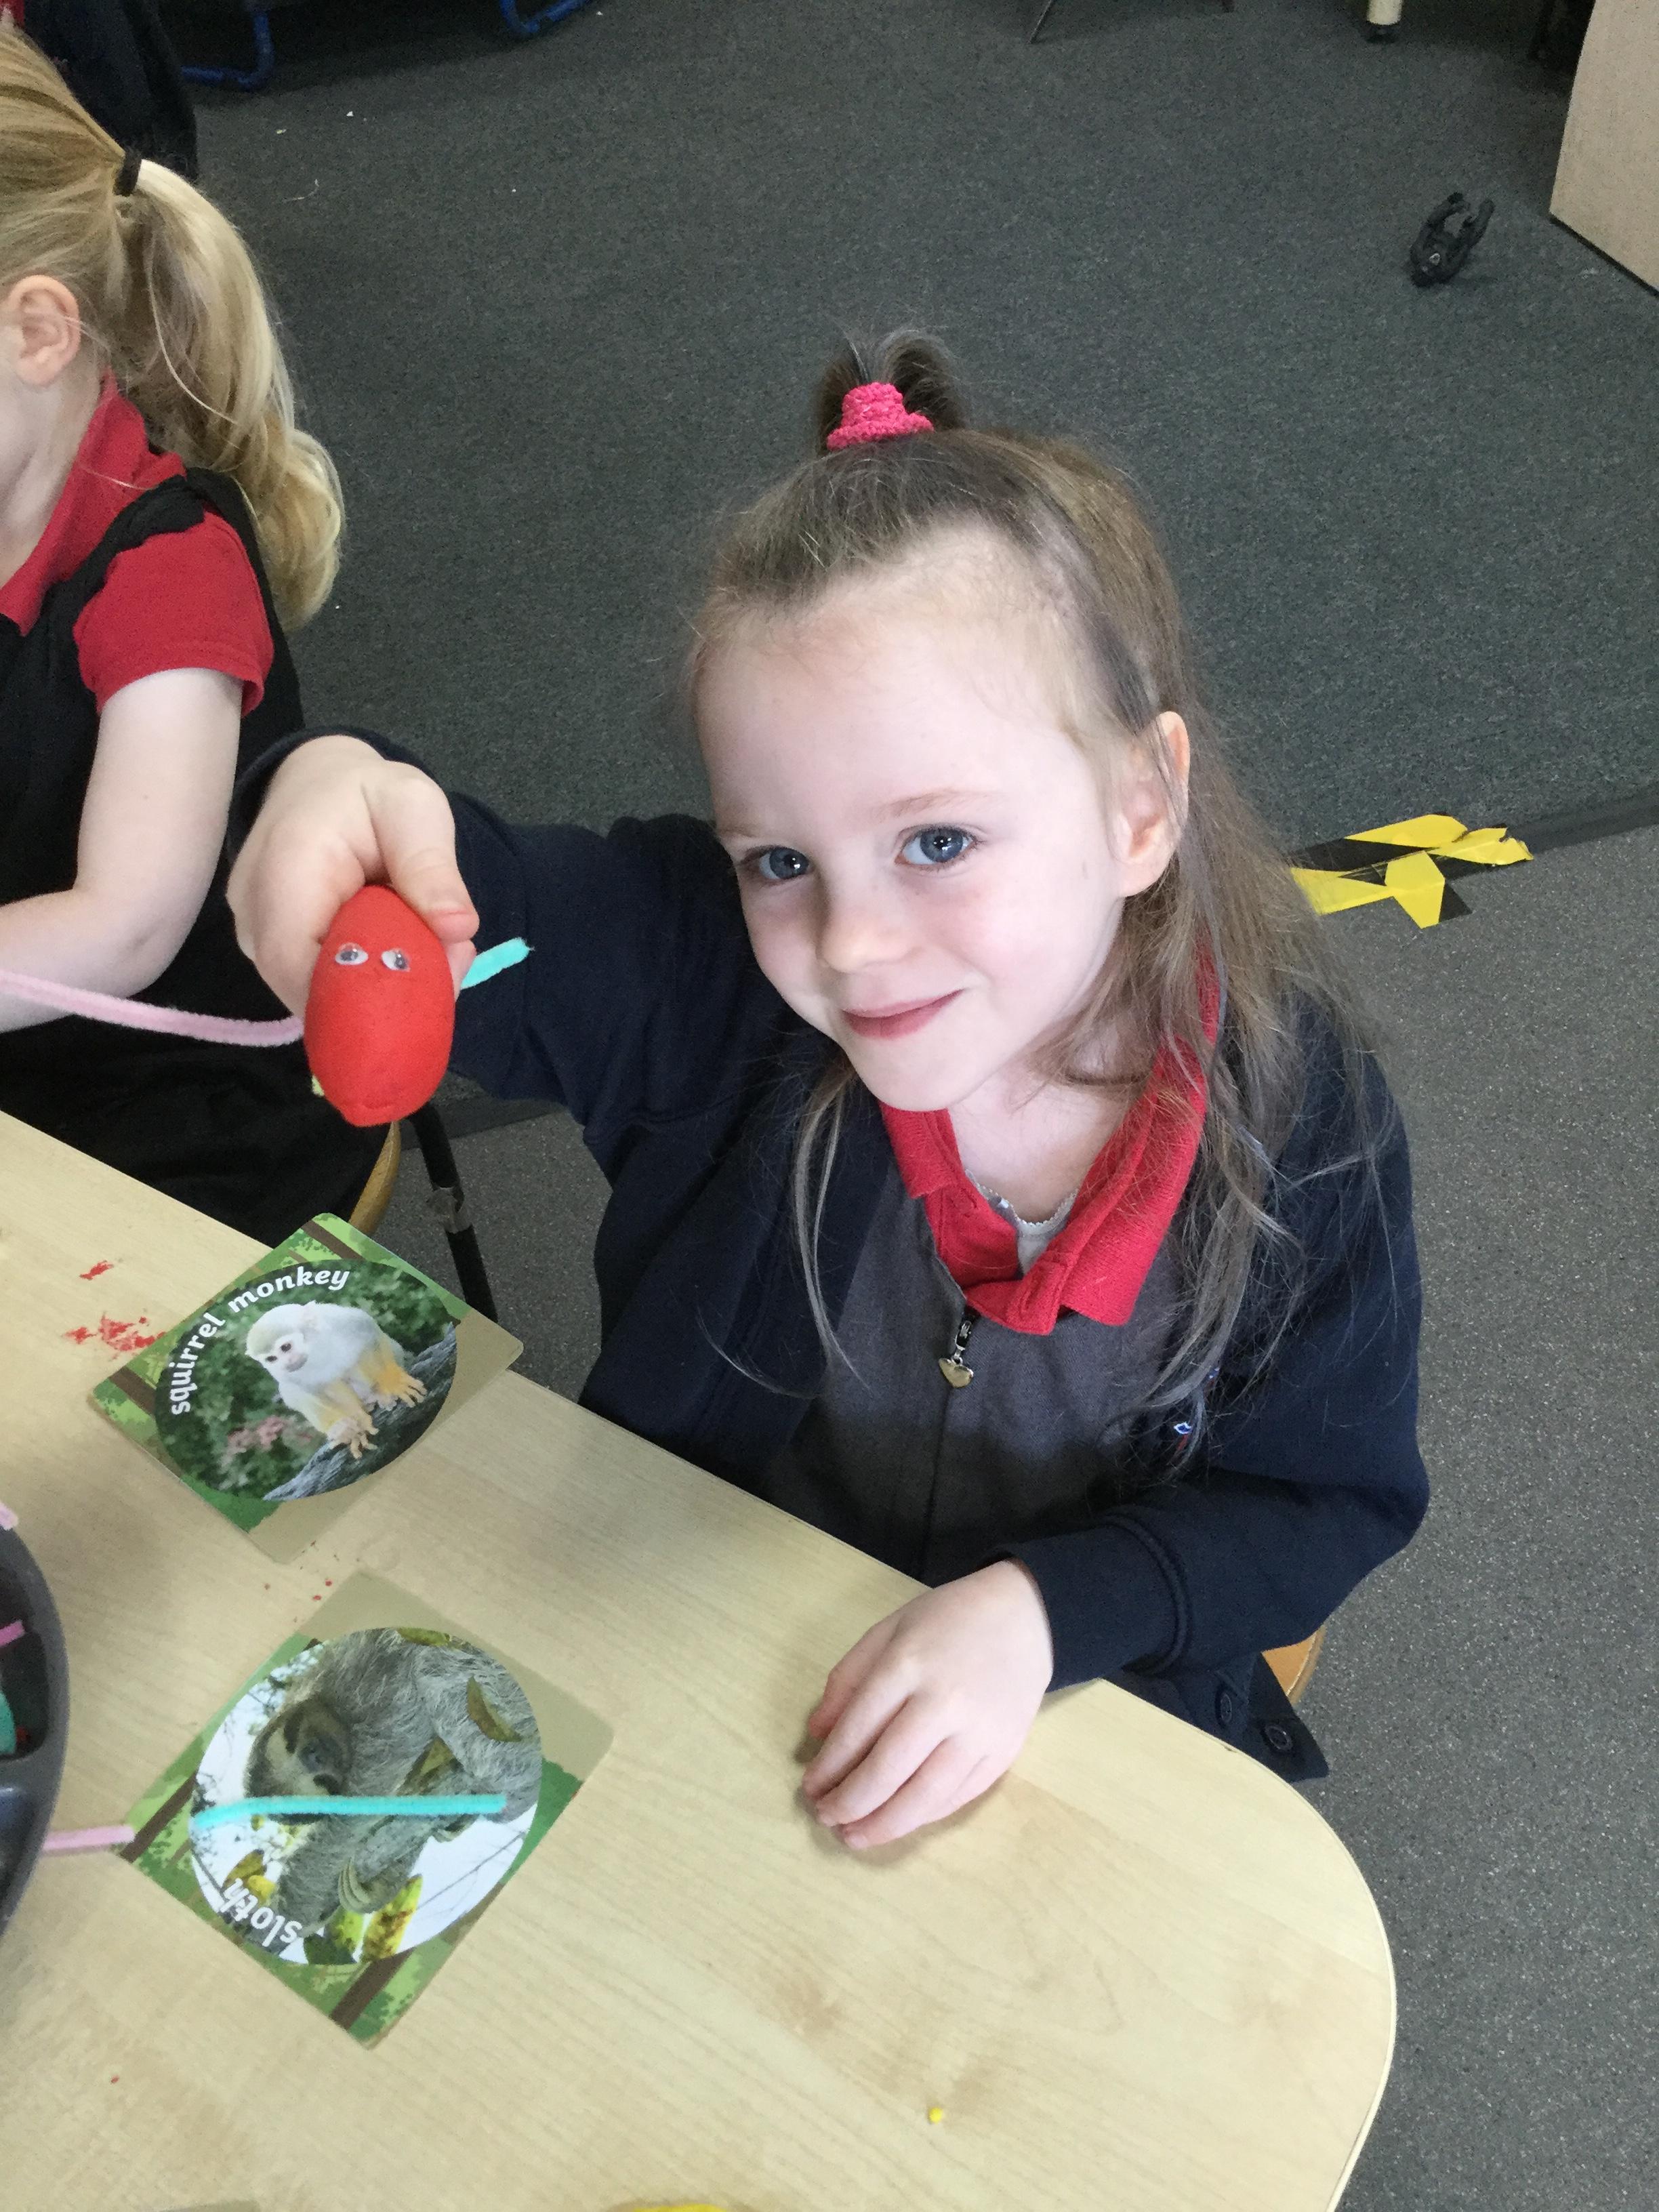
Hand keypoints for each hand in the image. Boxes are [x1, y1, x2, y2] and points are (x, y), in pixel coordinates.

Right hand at [226, 735, 478, 1014]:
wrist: (318, 783)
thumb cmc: (368, 794)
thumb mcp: (413, 809)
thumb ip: (430, 866)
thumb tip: (458, 927)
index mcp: (285, 869)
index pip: (296, 964)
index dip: (356, 997)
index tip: (425, 990)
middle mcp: (255, 911)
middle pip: (309, 990)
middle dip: (384, 994)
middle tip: (450, 962)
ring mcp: (256, 934)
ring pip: (316, 993)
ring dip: (379, 986)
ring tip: (431, 945)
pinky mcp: (271, 948)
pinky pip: (317, 983)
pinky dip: (365, 978)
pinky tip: (401, 948)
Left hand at [801, 1560, 1053, 1849]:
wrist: (1024, 1617)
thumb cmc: (946, 1620)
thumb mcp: (887, 1631)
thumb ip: (847, 1679)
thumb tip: (818, 1736)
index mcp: (907, 1665)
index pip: (857, 1729)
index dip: (829, 1767)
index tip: (811, 1787)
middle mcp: (944, 1702)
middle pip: (888, 1770)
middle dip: (850, 1803)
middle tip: (826, 1818)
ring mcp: (979, 1732)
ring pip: (925, 1795)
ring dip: (884, 1825)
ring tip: (855, 1837)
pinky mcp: (1004, 1752)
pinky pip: (958, 1797)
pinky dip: (923, 1816)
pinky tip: (898, 1821)